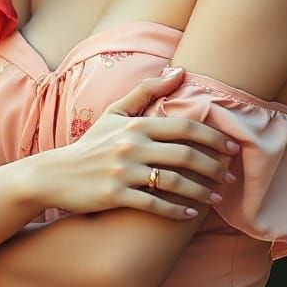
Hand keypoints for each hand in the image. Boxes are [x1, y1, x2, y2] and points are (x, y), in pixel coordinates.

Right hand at [35, 66, 239, 218]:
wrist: (53, 175)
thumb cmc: (90, 145)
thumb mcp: (114, 114)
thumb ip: (147, 91)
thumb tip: (180, 71)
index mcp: (136, 125)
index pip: (185, 127)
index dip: (214, 138)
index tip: (233, 149)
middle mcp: (131, 145)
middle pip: (185, 154)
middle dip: (214, 167)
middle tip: (232, 177)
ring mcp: (123, 171)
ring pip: (173, 182)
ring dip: (201, 192)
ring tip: (218, 199)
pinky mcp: (115, 195)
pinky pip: (154, 204)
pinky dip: (176, 211)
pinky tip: (191, 215)